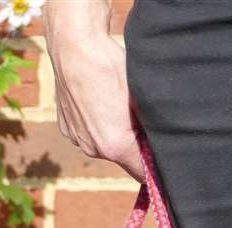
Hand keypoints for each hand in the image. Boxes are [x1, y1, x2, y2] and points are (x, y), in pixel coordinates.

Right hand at [43, 1, 144, 181]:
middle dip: (135, 145)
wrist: (76, 51)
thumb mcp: (142, 99)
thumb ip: (150, 128)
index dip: (156, 169)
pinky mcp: (66, 128)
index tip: (166, 163)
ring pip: (105, 144)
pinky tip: (101, 103)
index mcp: (115, 146)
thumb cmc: (112, 69)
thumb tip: (159, 142)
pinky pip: (89, 133)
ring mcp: (77, 139)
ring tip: (119, 107)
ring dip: (116, 133)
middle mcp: (92, 149)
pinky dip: (98, 124)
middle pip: (123, 157)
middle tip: (145, 120)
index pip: (142, 172)